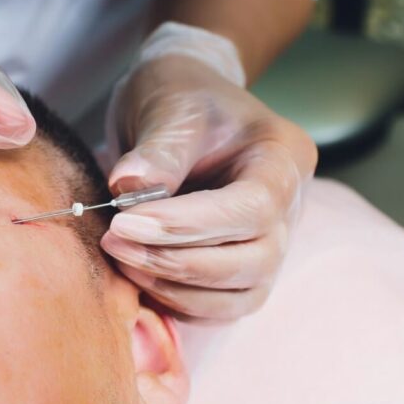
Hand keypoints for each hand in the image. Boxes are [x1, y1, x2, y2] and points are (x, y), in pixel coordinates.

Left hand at [103, 24, 316, 320]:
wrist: (181, 107)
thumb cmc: (181, 95)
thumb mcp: (170, 105)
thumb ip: (158, 148)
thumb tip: (129, 189)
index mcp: (284, 158)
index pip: (252, 209)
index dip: (188, 226)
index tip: (124, 222)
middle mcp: (289, 208)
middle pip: (254, 261)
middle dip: (178, 262)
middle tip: (113, 242)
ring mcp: (271, 244)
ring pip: (241, 295)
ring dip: (176, 288)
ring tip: (121, 258)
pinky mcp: (241, 270)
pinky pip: (221, 308)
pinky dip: (179, 302)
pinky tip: (136, 276)